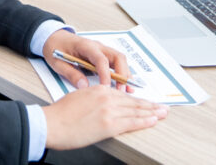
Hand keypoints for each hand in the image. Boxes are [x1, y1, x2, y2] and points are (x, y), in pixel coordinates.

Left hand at [42, 29, 129, 91]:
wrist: (53, 37)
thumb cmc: (55, 47)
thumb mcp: (58, 62)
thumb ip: (71, 74)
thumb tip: (84, 86)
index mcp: (85, 46)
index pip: (100, 59)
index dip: (105, 74)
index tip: (106, 88)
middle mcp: (96, 46)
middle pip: (117, 57)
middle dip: (122, 74)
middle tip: (122, 91)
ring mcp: (101, 49)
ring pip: (119, 59)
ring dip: (125, 74)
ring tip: (128, 91)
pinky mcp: (102, 54)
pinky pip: (116, 63)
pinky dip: (122, 73)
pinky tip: (124, 85)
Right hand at [43, 85, 166, 149]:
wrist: (52, 123)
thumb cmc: (60, 113)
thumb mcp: (78, 96)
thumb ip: (93, 98)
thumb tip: (101, 104)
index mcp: (98, 90)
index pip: (123, 95)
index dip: (137, 99)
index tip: (146, 102)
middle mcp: (106, 98)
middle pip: (133, 102)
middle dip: (150, 105)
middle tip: (162, 107)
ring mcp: (109, 111)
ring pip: (136, 111)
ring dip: (152, 112)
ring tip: (163, 113)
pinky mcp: (109, 125)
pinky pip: (132, 122)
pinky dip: (145, 121)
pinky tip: (153, 120)